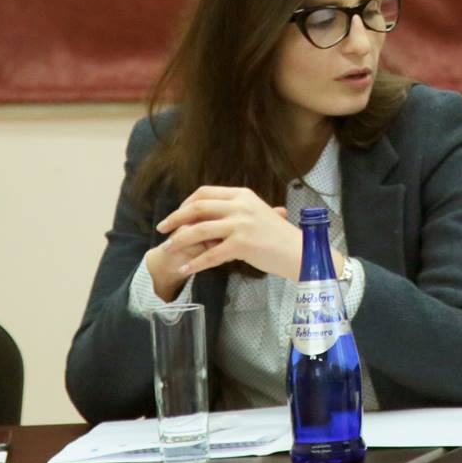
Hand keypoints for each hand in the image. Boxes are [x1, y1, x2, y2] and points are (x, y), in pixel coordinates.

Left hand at [155, 186, 321, 283]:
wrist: (299, 251)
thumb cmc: (278, 236)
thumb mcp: (257, 214)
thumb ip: (234, 212)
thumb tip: (208, 218)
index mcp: (242, 194)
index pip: (204, 193)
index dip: (185, 204)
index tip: (176, 215)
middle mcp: (240, 205)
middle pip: (197, 208)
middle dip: (175, 218)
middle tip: (162, 229)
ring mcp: (241, 224)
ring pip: (199, 230)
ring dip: (179, 240)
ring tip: (167, 250)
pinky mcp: (242, 244)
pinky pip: (211, 254)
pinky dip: (195, 263)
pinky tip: (185, 269)